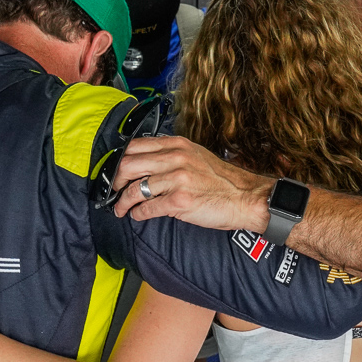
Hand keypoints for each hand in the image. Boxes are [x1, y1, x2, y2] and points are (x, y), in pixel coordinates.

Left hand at [109, 135, 271, 229]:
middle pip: (129, 165)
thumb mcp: (196, 156)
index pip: (135, 146)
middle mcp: (175, 158)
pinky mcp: (180, 200)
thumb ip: (171, 156)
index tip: (116, 172)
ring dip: (122, 202)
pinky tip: (137, 216)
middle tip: (114, 192)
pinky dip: (138, 214)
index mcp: (177, 145)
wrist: (247, 197)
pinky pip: (148, 208)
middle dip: (116, 181)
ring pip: (135, 188)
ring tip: (120, 209)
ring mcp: (177, 179)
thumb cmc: (222, 181)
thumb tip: (145, 164)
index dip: (119, 160)